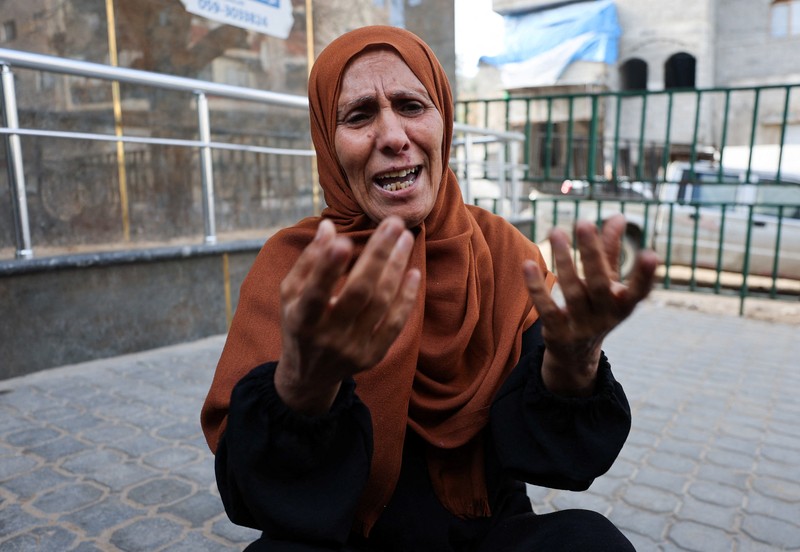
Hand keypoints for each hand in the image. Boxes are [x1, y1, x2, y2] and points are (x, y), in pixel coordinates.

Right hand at [275, 216, 420, 414]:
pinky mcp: (372, 356)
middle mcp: (328, 336)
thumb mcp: (290, 294)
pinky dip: (406, 298)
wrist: (309, 375)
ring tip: (405, 238)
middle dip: (378, 255)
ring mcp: (353, 348)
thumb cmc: (299, 322)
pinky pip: (395, 324)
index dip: (327, 269)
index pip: (315, 292)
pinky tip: (412, 272)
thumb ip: (308, 261)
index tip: (344, 241)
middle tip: (393, 223)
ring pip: (381, 303)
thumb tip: (329, 227)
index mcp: (301, 319)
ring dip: (396, 267)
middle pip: (359, 292)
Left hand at [523, 214, 657, 395]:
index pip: (639, 291)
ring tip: (556, 232)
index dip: (645, 275)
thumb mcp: (608, 283)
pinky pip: (546, 308)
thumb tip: (618, 217)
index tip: (651, 255)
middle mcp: (605, 316)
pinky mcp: (557, 332)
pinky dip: (537, 288)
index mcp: (623, 305)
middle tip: (584, 223)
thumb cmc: (595, 307)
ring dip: (564, 261)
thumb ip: (611, 251)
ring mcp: (581, 326)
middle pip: (600, 284)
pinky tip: (528, 265)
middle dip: (592, 253)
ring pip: (572, 292)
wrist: (575, 355)